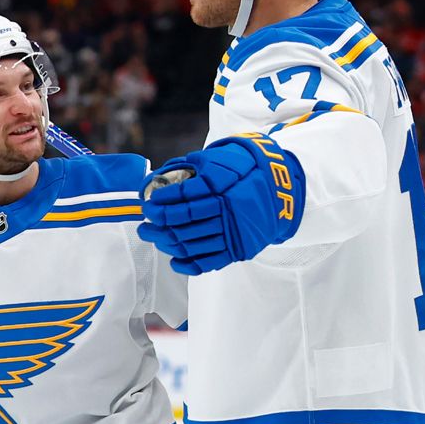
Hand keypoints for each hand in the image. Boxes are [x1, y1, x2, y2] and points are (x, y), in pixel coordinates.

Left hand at [138, 134, 305, 274]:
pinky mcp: (239, 248)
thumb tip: (158, 176)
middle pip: (185, 221)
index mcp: (222, 186)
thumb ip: (192, 167)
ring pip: (193, 242)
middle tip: (144, 224)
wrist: (280, 188)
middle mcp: (227, 210)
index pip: (184, 196)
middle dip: (159, 224)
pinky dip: (190, 263)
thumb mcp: (219, 160)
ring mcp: (233, 231)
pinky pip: (210, 261)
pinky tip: (175, 259)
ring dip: (168, 242)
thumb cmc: (244, 170)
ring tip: (153, 238)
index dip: (163, 201)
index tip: (148, 203)